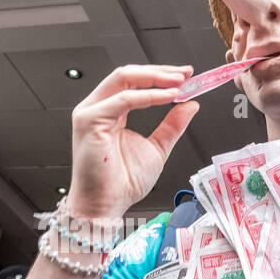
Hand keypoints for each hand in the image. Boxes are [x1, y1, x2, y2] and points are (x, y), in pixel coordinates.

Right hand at [68, 65, 199, 219]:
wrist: (106, 206)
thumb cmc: (122, 183)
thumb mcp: (157, 148)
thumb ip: (172, 125)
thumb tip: (190, 105)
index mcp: (110, 113)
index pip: (134, 83)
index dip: (160, 76)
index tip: (186, 76)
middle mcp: (98, 109)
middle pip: (128, 75)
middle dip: (160, 72)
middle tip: (186, 74)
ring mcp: (90, 113)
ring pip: (123, 78)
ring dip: (155, 78)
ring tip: (179, 83)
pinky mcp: (89, 120)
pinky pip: (123, 99)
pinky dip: (148, 95)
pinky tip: (168, 97)